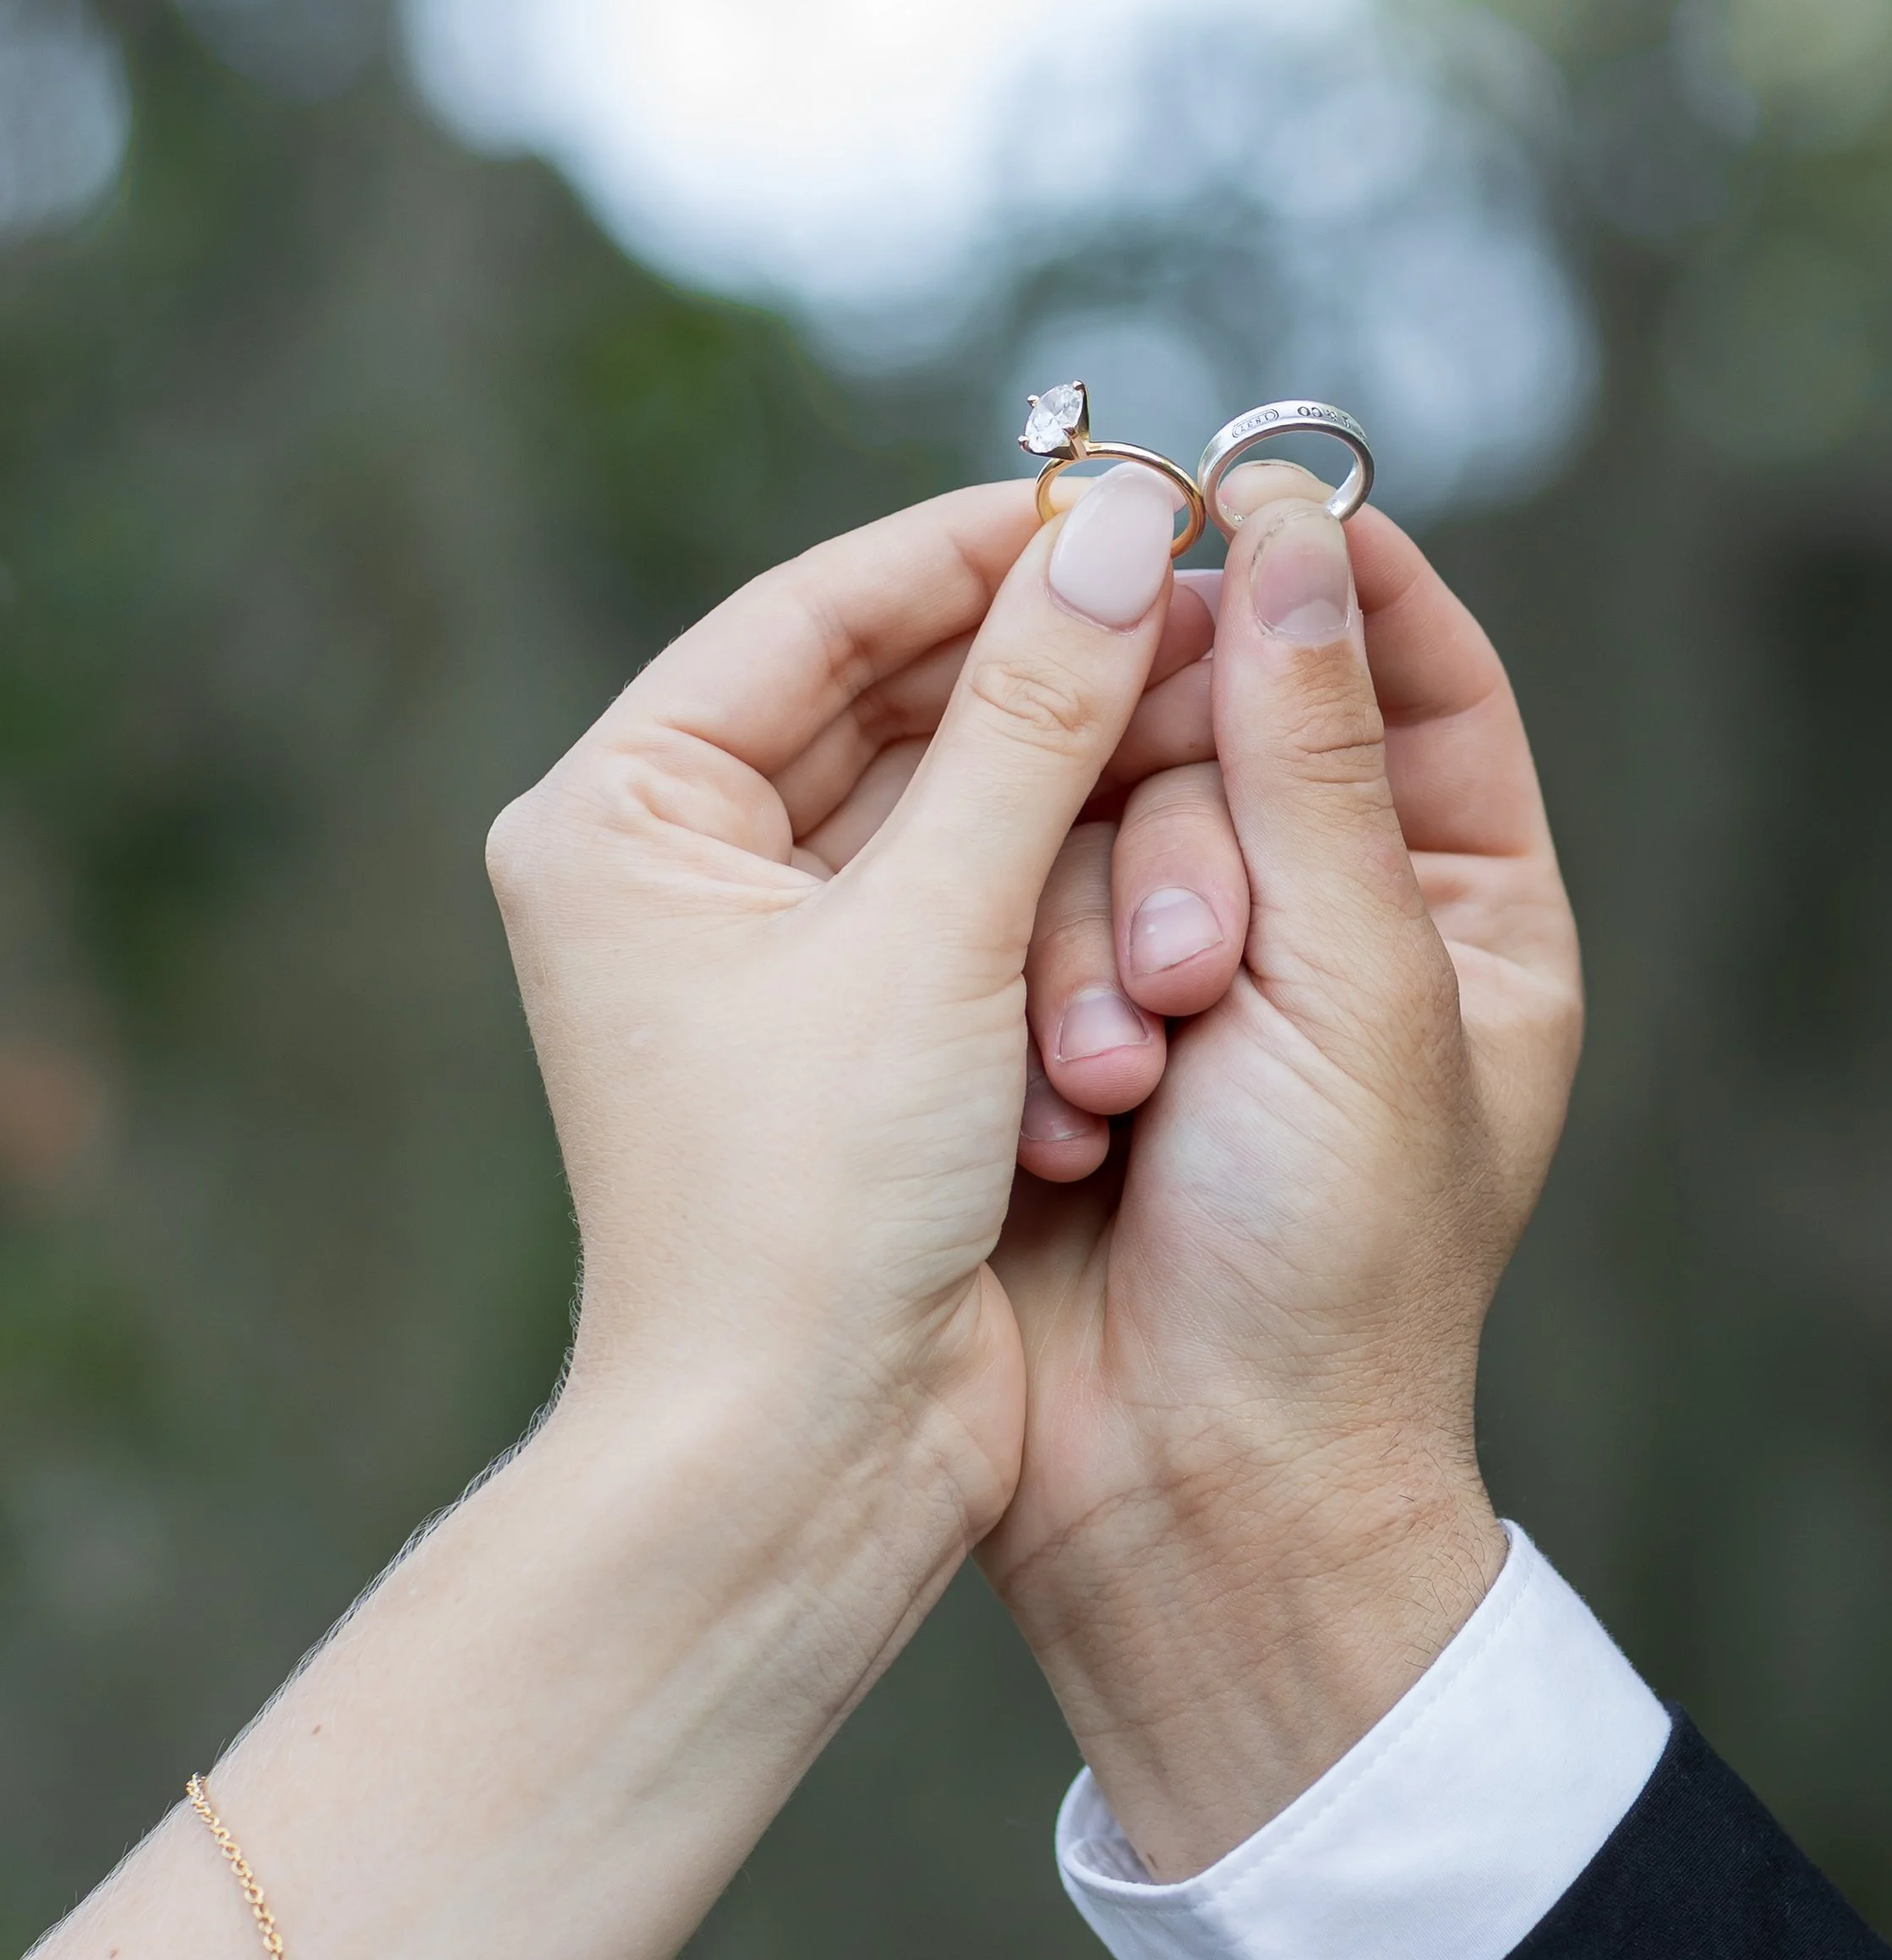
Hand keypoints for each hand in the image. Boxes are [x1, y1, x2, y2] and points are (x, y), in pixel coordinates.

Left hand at [488, 464, 1192, 1680]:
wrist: (800, 1460)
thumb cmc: (810, 1203)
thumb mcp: (935, 932)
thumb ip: (1032, 720)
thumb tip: (1121, 531)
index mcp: (622, 814)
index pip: (814, 612)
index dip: (980, 546)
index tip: (1132, 499)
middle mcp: (676, 869)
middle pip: (887, 698)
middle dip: (1045, 666)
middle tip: (1201, 602)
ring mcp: (767, 957)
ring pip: (949, 804)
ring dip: (1066, 794)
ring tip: (1199, 731)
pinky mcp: (857, 1038)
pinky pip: (977, 909)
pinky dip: (1059, 897)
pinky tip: (1159, 863)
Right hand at [978, 470, 1583, 1878]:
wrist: (1187, 1490)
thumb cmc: (1329, 1269)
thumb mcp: (1358, 986)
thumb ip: (1311, 748)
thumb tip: (1299, 519)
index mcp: (1462, 909)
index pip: (1416, 674)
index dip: (1340, 578)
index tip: (1246, 499)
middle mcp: (1323, 924)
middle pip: (1226, 730)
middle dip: (1185, 838)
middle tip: (1185, 974)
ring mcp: (1174, 975)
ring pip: (1096, 815)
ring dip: (1095, 940)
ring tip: (1119, 1081)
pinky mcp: (1045, 1027)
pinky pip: (1006, 911)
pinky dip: (1023, 999)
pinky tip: (1059, 1118)